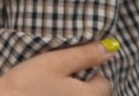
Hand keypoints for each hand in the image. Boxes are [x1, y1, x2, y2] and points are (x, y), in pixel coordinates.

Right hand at [0, 41, 117, 95]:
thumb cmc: (27, 83)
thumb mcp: (55, 62)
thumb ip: (84, 55)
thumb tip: (111, 48)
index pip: (105, 83)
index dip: (90, 72)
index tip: (69, 69)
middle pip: (93, 95)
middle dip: (80, 86)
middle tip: (57, 79)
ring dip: (68, 93)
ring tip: (48, 89)